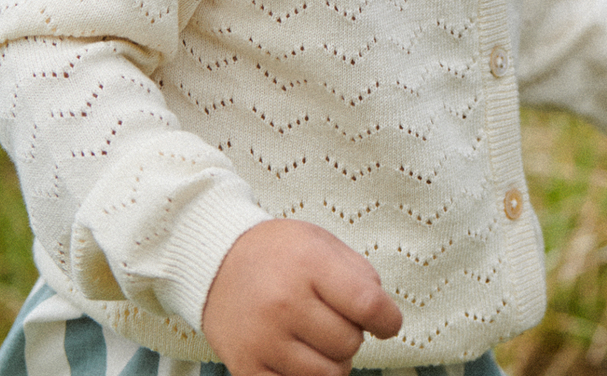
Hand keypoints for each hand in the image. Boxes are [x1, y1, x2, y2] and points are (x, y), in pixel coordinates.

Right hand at [202, 219, 402, 375]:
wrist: (218, 262)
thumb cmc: (280, 253)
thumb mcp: (322, 243)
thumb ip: (360, 275)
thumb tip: (384, 317)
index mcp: (309, 264)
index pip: (368, 305)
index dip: (388, 320)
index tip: (386, 322)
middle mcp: (285, 303)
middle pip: (350, 344)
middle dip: (352, 334)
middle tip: (333, 318)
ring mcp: (264, 339)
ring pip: (328, 375)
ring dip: (332, 361)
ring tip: (316, 336)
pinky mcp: (246, 367)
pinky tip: (298, 354)